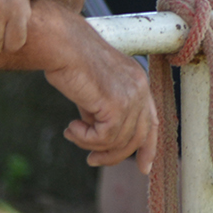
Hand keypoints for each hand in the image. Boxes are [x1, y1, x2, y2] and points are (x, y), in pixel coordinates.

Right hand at [43, 16, 157, 170]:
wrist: (60, 44)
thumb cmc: (69, 62)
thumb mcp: (95, 89)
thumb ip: (105, 110)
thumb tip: (104, 138)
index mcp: (138, 81)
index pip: (152, 121)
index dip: (148, 147)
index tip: (143, 168)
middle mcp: (140, 88)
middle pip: (138, 137)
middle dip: (115, 155)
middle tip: (92, 161)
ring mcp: (131, 95)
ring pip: (118, 141)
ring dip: (91, 144)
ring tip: (72, 133)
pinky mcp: (116, 103)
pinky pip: (104, 138)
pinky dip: (85, 139)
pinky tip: (70, 128)